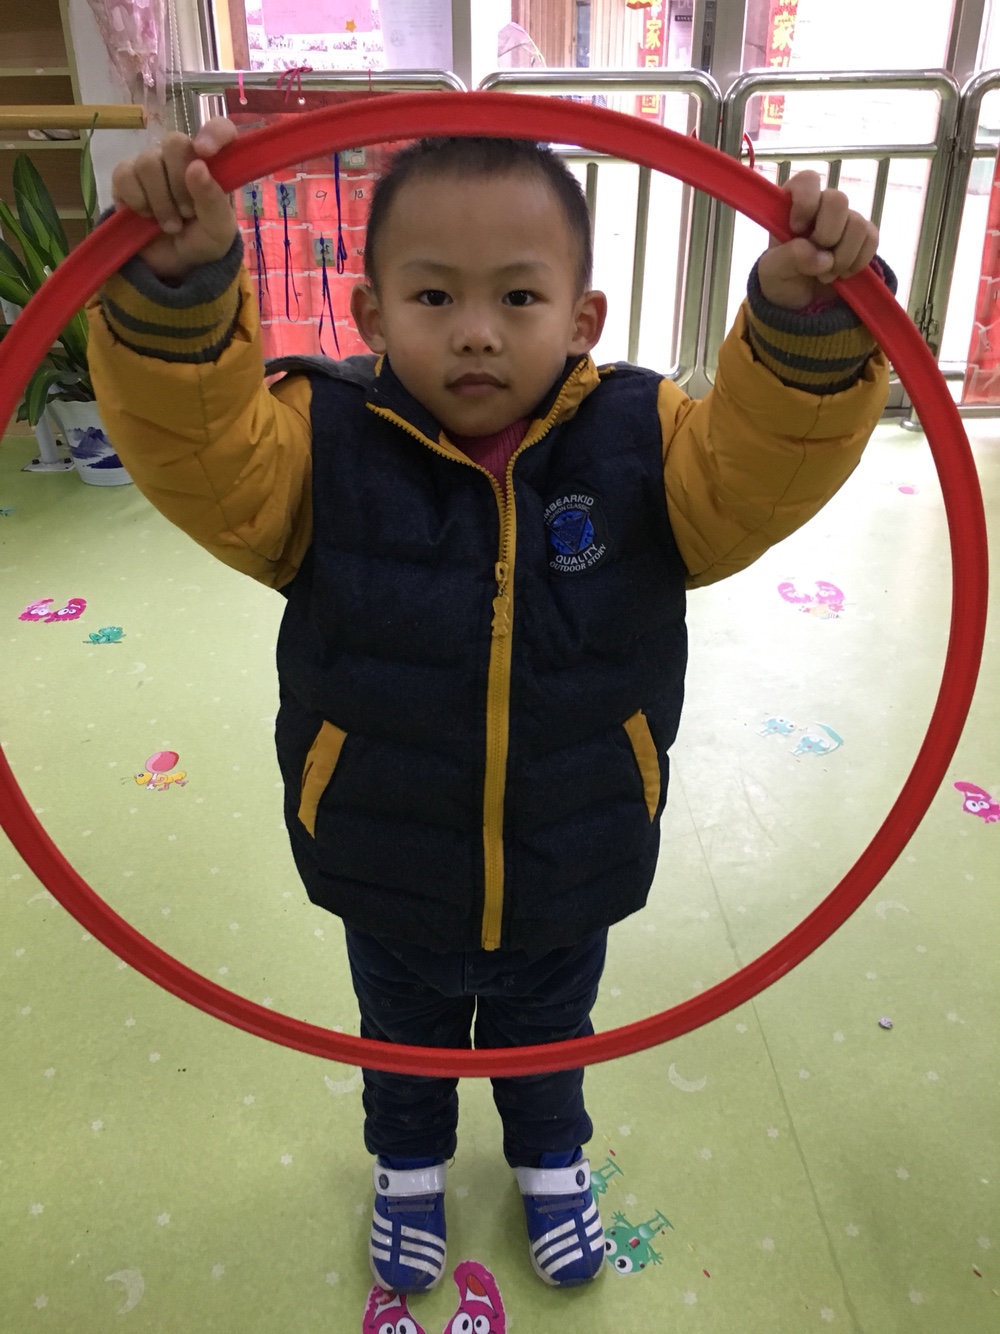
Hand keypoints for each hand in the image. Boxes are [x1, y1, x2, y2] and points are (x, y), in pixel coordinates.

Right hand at [111, 118, 238, 282]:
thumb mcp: (218, 230)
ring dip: (160, 201)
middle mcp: (181, 158)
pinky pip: (124, 174)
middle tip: (187, 213)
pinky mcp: (125, 177)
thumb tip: (197, 166)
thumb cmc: (203, 242)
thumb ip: (213, 200)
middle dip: (180, 184)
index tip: (204, 152)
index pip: (218, 128)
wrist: (174, 266)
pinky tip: (146, 215)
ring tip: (170, 224)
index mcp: (211, 164)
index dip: (212, 133)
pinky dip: (137, 200)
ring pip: (148, 162)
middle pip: (174, 142)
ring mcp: (152, 165)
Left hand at [757, 170, 878, 310]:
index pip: (808, 180)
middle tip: (815, 259)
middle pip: (838, 199)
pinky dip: (857, 262)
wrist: (801, 301)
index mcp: (793, 204)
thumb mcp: (771, 273)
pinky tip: (842, 274)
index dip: (807, 201)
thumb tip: (820, 256)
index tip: (798, 228)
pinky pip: (871, 240)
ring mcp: (845, 219)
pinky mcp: (864, 236)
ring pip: (857, 223)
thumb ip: (789, 258)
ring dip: (842, 256)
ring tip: (826, 275)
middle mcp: (821, 206)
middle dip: (828, 235)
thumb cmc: (781, 279)